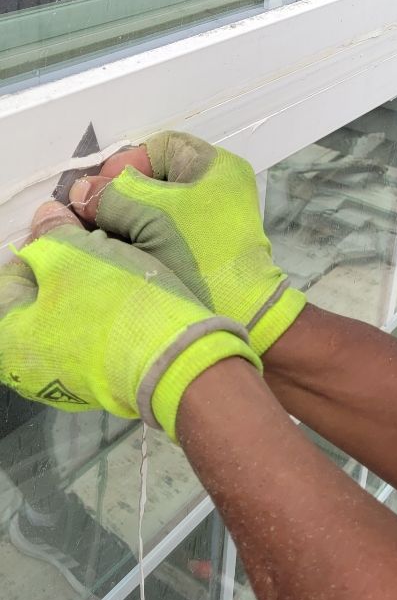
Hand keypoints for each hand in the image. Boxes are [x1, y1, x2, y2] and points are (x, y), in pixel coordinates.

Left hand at [0, 202, 260, 439]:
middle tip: (100, 243)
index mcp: (9, 341)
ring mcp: (66, 381)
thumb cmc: (112, 305)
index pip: (12, 273)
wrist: (177, 361)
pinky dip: (108, 311)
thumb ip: (50, 232)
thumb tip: (44, 216)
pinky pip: (96, 334)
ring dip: (92, 284)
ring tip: (120, 263)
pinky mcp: (102, 383)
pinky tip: (133, 295)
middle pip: (43, 295)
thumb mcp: (74, 253)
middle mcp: (29, 370)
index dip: (42, 241)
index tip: (73, 226)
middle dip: (69, 263)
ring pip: (72, 312)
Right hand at [69, 131, 305, 355]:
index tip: (100, 186)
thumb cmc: (201, 255)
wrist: (246, 311)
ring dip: (130, 217)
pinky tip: (125, 251)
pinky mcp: (210, 247)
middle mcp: (219, 186)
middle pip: (157, 178)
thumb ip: (112, 197)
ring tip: (104, 233)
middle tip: (94, 212)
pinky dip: (145, 236)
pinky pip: (170, 230)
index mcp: (215, 167)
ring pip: (160, 206)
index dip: (125, 163)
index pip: (160, 148)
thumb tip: (80, 191)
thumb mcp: (150, 217)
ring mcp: (217, 218)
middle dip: (122, 194)